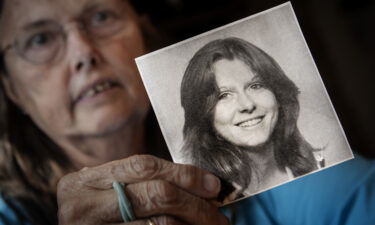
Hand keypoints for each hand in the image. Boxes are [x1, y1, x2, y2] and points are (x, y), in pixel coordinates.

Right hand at [57, 155, 229, 224]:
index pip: (144, 167)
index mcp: (84, 183)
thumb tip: (200, 187)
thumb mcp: (105, 193)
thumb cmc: (94, 215)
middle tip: (218, 215)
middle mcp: (83, 208)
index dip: (184, 174)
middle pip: (155, 195)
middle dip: (195, 204)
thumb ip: (141, 184)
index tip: (212, 185)